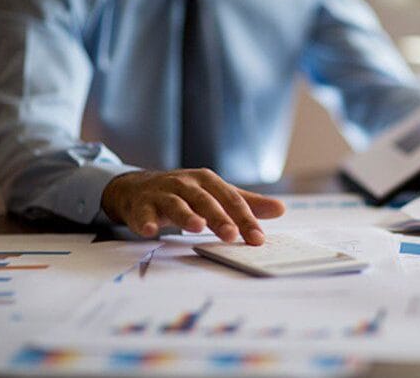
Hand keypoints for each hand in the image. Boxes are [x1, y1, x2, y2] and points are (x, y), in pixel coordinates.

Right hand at [101, 169, 284, 244]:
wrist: (138, 187)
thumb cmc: (184, 193)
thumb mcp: (215, 194)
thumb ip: (246, 203)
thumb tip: (281, 209)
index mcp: (208, 181)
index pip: (231, 200)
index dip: (245, 219)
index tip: (258, 239)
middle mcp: (186, 184)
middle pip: (205, 200)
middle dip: (218, 217)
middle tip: (231, 235)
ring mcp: (162, 193)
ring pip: (176, 204)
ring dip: (186, 216)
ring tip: (196, 228)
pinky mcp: (141, 205)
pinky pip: (143, 214)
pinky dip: (146, 221)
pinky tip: (151, 231)